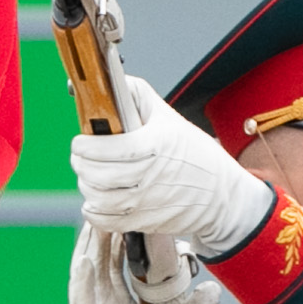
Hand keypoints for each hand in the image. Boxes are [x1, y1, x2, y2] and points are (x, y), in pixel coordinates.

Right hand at [67, 222, 219, 303]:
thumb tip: (211, 291)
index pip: (120, 262)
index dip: (124, 236)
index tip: (134, 210)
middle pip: (101, 260)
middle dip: (104, 231)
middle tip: (112, 200)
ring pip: (88, 273)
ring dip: (90, 246)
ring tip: (96, 217)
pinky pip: (82, 301)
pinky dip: (83, 278)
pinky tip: (86, 258)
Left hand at [71, 75, 276, 255]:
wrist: (221, 195)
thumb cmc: (195, 155)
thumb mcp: (171, 119)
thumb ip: (138, 96)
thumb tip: (111, 81)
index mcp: (157, 146)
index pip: (112, 149)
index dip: (88, 146)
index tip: (80, 141)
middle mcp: (151, 177)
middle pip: (99, 175)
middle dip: (82, 163)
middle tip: (81, 156)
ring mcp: (147, 203)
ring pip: (99, 198)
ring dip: (86, 185)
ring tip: (89, 175)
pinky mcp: (144, 222)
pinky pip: (107, 222)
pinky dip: (93, 211)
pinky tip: (95, 199)